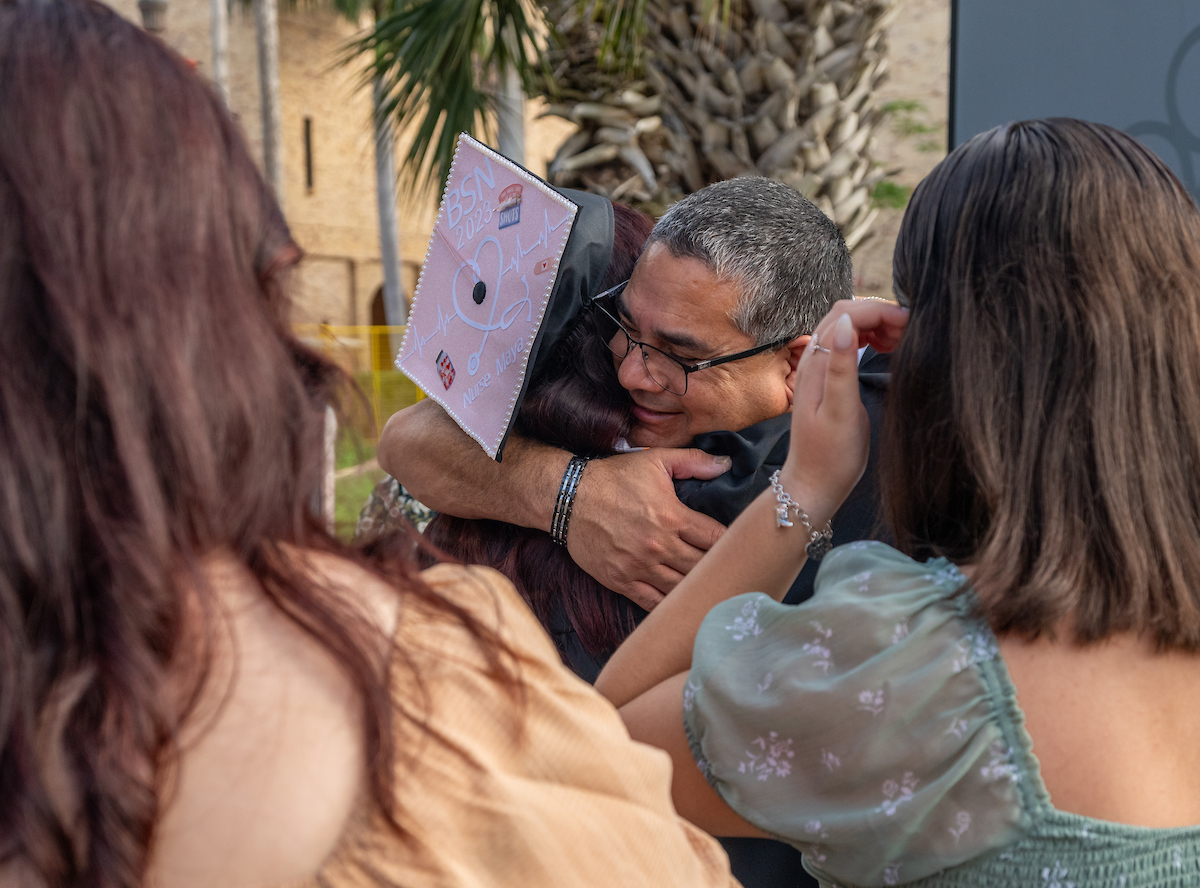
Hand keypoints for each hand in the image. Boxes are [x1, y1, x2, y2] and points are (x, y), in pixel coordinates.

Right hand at [567, 448, 731, 609]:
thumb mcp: (655, 459)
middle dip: (717, 567)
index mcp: (672, 517)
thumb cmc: (613, 477)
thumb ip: (693, 461)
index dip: (730, 541)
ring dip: (696, 588)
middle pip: (703, 567)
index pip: (716, 538)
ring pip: (681, 589)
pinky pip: (653, 603)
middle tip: (727, 568)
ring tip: (709, 587)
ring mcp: (639, 567)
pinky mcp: (621, 581)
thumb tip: (727, 463)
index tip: (735, 543)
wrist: (568, 497)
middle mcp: (658, 546)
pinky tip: (681, 602)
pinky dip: (670, 605)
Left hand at [782, 299, 909, 514]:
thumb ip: (841, 367)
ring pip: (847, 327)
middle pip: (845, 314)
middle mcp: (813, 361)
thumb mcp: (840, 413)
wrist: (813, 484)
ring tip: (902, 340)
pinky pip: (848, 344)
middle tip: (910, 333)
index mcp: (816, 365)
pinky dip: (870, 338)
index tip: (909, 325)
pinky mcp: (828, 380)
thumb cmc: (830, 456)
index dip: (878, 312)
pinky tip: (887, 349)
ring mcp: (819, 369)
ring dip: (876, 324)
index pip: (846, 314)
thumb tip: (846, 322)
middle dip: (879, 314)